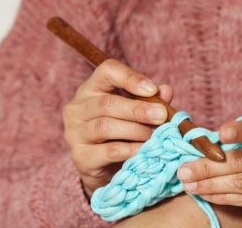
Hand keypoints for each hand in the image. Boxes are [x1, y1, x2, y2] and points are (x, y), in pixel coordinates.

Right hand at [62, 59, 172, 197]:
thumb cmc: (122, 133)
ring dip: (135, 130)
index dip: (130, 78)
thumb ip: (151, 101)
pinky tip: (145, 150)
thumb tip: (166, 91)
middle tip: (162, 116)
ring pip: (105, 127)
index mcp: (91, 89)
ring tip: (155, 135)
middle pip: (107, 103)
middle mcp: (77, 109)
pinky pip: (109, 151)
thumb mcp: (136, 113)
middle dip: (138, 109)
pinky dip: (131, 150)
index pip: (106, 71)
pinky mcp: (81, 158)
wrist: (106, 170)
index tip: (152, 90)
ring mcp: (75, 134)